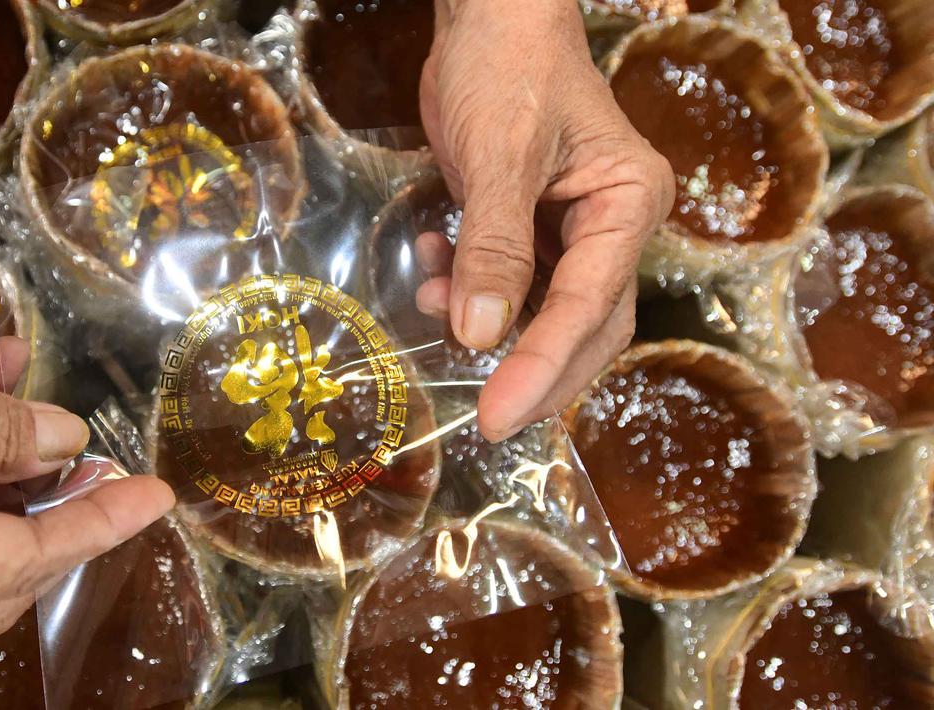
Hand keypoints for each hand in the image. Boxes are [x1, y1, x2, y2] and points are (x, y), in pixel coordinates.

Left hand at [418, 0, 674, 440]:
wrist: (489, 18)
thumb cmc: (510, 66)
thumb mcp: (500, 156)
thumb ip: (494, 247)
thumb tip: (482, 334)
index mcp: (629, 203)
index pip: (589, 305)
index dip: (543, 366)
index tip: (498, 416)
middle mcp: (611, 225)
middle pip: (583, 324)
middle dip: (532, 370)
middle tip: (485, 416)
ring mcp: (572, 229)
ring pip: (543, 312)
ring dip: (491, 327)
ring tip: (436, 307)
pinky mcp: (531, 227)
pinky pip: (509, 282)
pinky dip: (469, 288)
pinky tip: (435, 270)